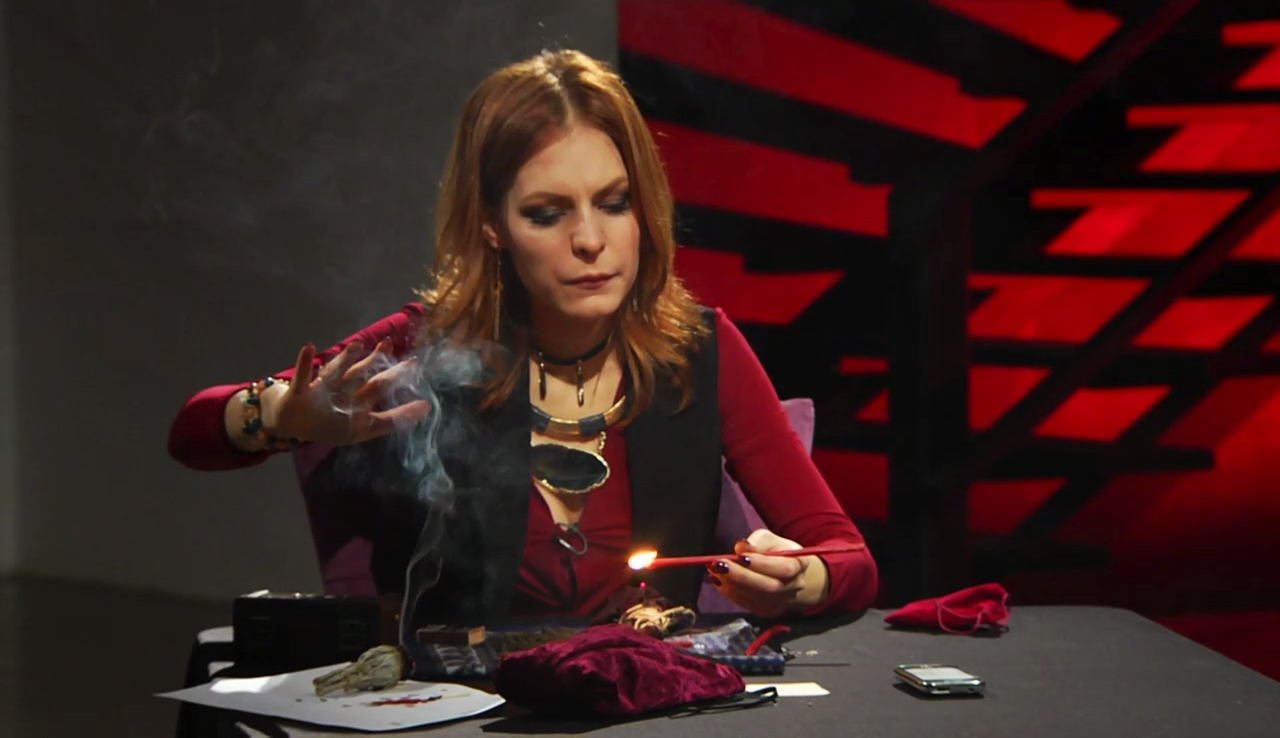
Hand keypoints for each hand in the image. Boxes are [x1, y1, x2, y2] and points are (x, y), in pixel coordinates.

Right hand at [264, 340, 432, 444]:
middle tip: (390, 344)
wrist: (291, 423)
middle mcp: (343, 388)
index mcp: (358, 397)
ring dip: (345, 359)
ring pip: (337, 372)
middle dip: (376, 361)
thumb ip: (394, 420)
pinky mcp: (301, 390)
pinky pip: (303, 376)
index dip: (396, 375)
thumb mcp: (364, 429)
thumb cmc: (329, 423)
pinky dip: (304, 362)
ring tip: (357, 345)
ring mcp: (322, 387)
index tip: (414, 362)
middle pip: (362, 373)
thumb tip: (427, 409)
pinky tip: (309, 347)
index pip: (381, 384)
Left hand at [705, 529, 829, 617]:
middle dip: (741, 576)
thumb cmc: (777, 552)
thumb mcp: (771, 539)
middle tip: (719, 564)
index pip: (783, 568)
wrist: (788, 576)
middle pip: (768, 587)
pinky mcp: (767, 611)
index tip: (739, 555)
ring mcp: (781, 603)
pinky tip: (719, 581)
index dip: (761, 564)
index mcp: (799, 565)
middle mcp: (794, 587)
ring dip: (732, 584)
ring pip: (756, 598)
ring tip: (714, 571)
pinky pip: (748, 605)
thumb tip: (742, 546)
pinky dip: (731, 593)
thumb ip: (758, 541)